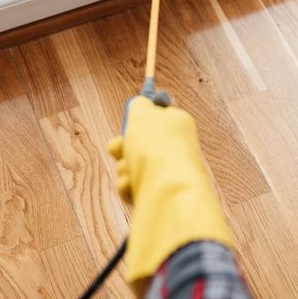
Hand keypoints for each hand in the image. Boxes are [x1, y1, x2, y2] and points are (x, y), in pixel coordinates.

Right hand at [108, 96, 233, 292]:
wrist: (165, 186)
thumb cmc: (154, 144)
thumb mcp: (142, 113)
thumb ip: (139, 105)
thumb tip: (139, 103)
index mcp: (178, 125)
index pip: (156, 118)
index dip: (137, 120)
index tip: (129, 122)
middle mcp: (174, 149)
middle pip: (138, 144)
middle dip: (123, 147)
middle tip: (119, 149)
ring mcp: (166, 174)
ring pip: (131, 166)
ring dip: (125, 167)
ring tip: (132, 170)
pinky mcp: (156, 195)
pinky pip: (131, 186)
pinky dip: (128, 185)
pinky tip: (133, 186)